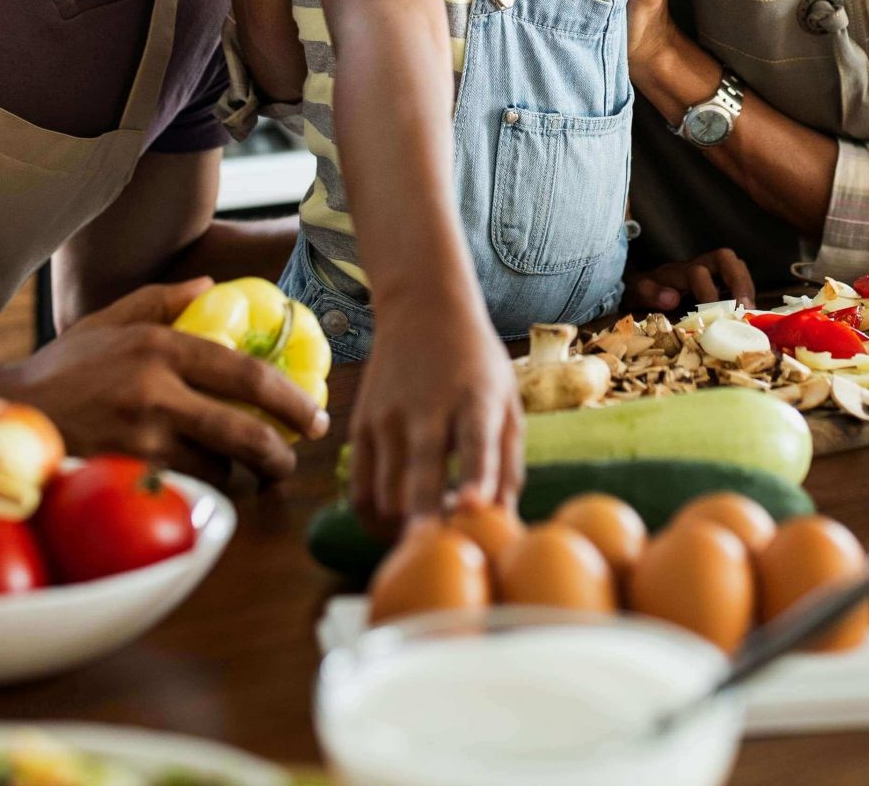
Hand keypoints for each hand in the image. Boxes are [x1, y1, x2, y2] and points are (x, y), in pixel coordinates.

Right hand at [2, 279, 328, 485]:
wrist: (1, 417)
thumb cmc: (60, 371)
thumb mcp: (107, 322)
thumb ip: (160, 301)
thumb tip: (212, 285)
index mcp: (159, 348)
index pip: (245, 374)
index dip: (290, 400)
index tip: (313, 415)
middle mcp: (154, 392)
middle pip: (244, 432)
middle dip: (279, 453)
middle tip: (290, 460)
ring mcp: (138, 440)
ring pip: (215, 468)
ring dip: (231, 473)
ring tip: (232, 468)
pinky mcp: (122, 478)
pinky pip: (182, 491)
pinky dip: (196, 490)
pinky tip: (195, 484)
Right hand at [346, 286, 522, 530]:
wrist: (422, 309)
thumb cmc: (477, 364)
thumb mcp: (507, 402)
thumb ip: (507, 464)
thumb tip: (500, 524)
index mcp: (474, 399)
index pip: (474, 442)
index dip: (474, 477)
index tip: (471, 508)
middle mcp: (427, 408)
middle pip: (420, 474)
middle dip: (423, 522)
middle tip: (433, 559)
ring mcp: (388, 418)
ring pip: (386, 494)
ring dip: (406, 528)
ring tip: (431, 533)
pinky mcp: (361, 427)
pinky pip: (361, 491)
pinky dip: (378, 519)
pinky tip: (399, 525)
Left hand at [625, 247, 756, 312]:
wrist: (641, 287)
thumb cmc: (641, 292)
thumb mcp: (637, 293)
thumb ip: (649, 293)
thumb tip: (672, 298)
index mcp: (676, 271)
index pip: (696, 272)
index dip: (707, 292)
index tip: (713, 314)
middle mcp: (696, 266)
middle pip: (724, 258)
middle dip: (738, 281)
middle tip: (745, 307)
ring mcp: (710, 273)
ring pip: (735, 266)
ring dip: (747, 287)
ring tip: (752, 312)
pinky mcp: (718, 283)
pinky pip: (738, 280)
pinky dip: (747, 295)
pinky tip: (749, 314)